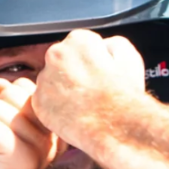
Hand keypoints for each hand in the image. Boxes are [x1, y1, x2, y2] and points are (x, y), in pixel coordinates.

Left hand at [32, 29, 144, 151]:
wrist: (115, 127)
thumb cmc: (123, 95)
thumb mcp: (130, 57)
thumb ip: (113, 43)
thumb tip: (104, 46)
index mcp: (79, 41)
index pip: (82, 43)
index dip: (94, 58)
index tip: (99, 71)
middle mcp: (56, 55)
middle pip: (63, 59)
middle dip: (75, 71)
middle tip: (92, 88)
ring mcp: (44, 79)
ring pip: (53, 80)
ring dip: (65, 88)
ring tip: (85, 103)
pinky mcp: (38, 102)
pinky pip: (45, 101)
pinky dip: (57, 107)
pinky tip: (75, 113)